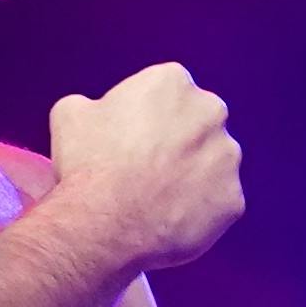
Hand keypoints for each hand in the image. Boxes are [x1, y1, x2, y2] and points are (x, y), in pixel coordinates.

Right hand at [45, 62, 244, 270]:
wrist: (106, 225)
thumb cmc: (87, 164)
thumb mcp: (71, 114)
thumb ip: (96, 105)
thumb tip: (99, 113)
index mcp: (173, 81)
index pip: (167, 93)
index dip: (147, 117)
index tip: (131, 139)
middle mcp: (211, 111)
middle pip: (198, 124)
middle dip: (179, 141)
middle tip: (148, 169)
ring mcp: (228, 158)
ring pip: (213, 163)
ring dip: (193, 175)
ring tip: (159, 198)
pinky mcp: (234, 200)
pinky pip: (217, 203)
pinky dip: (200, 211)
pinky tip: (171, 220)